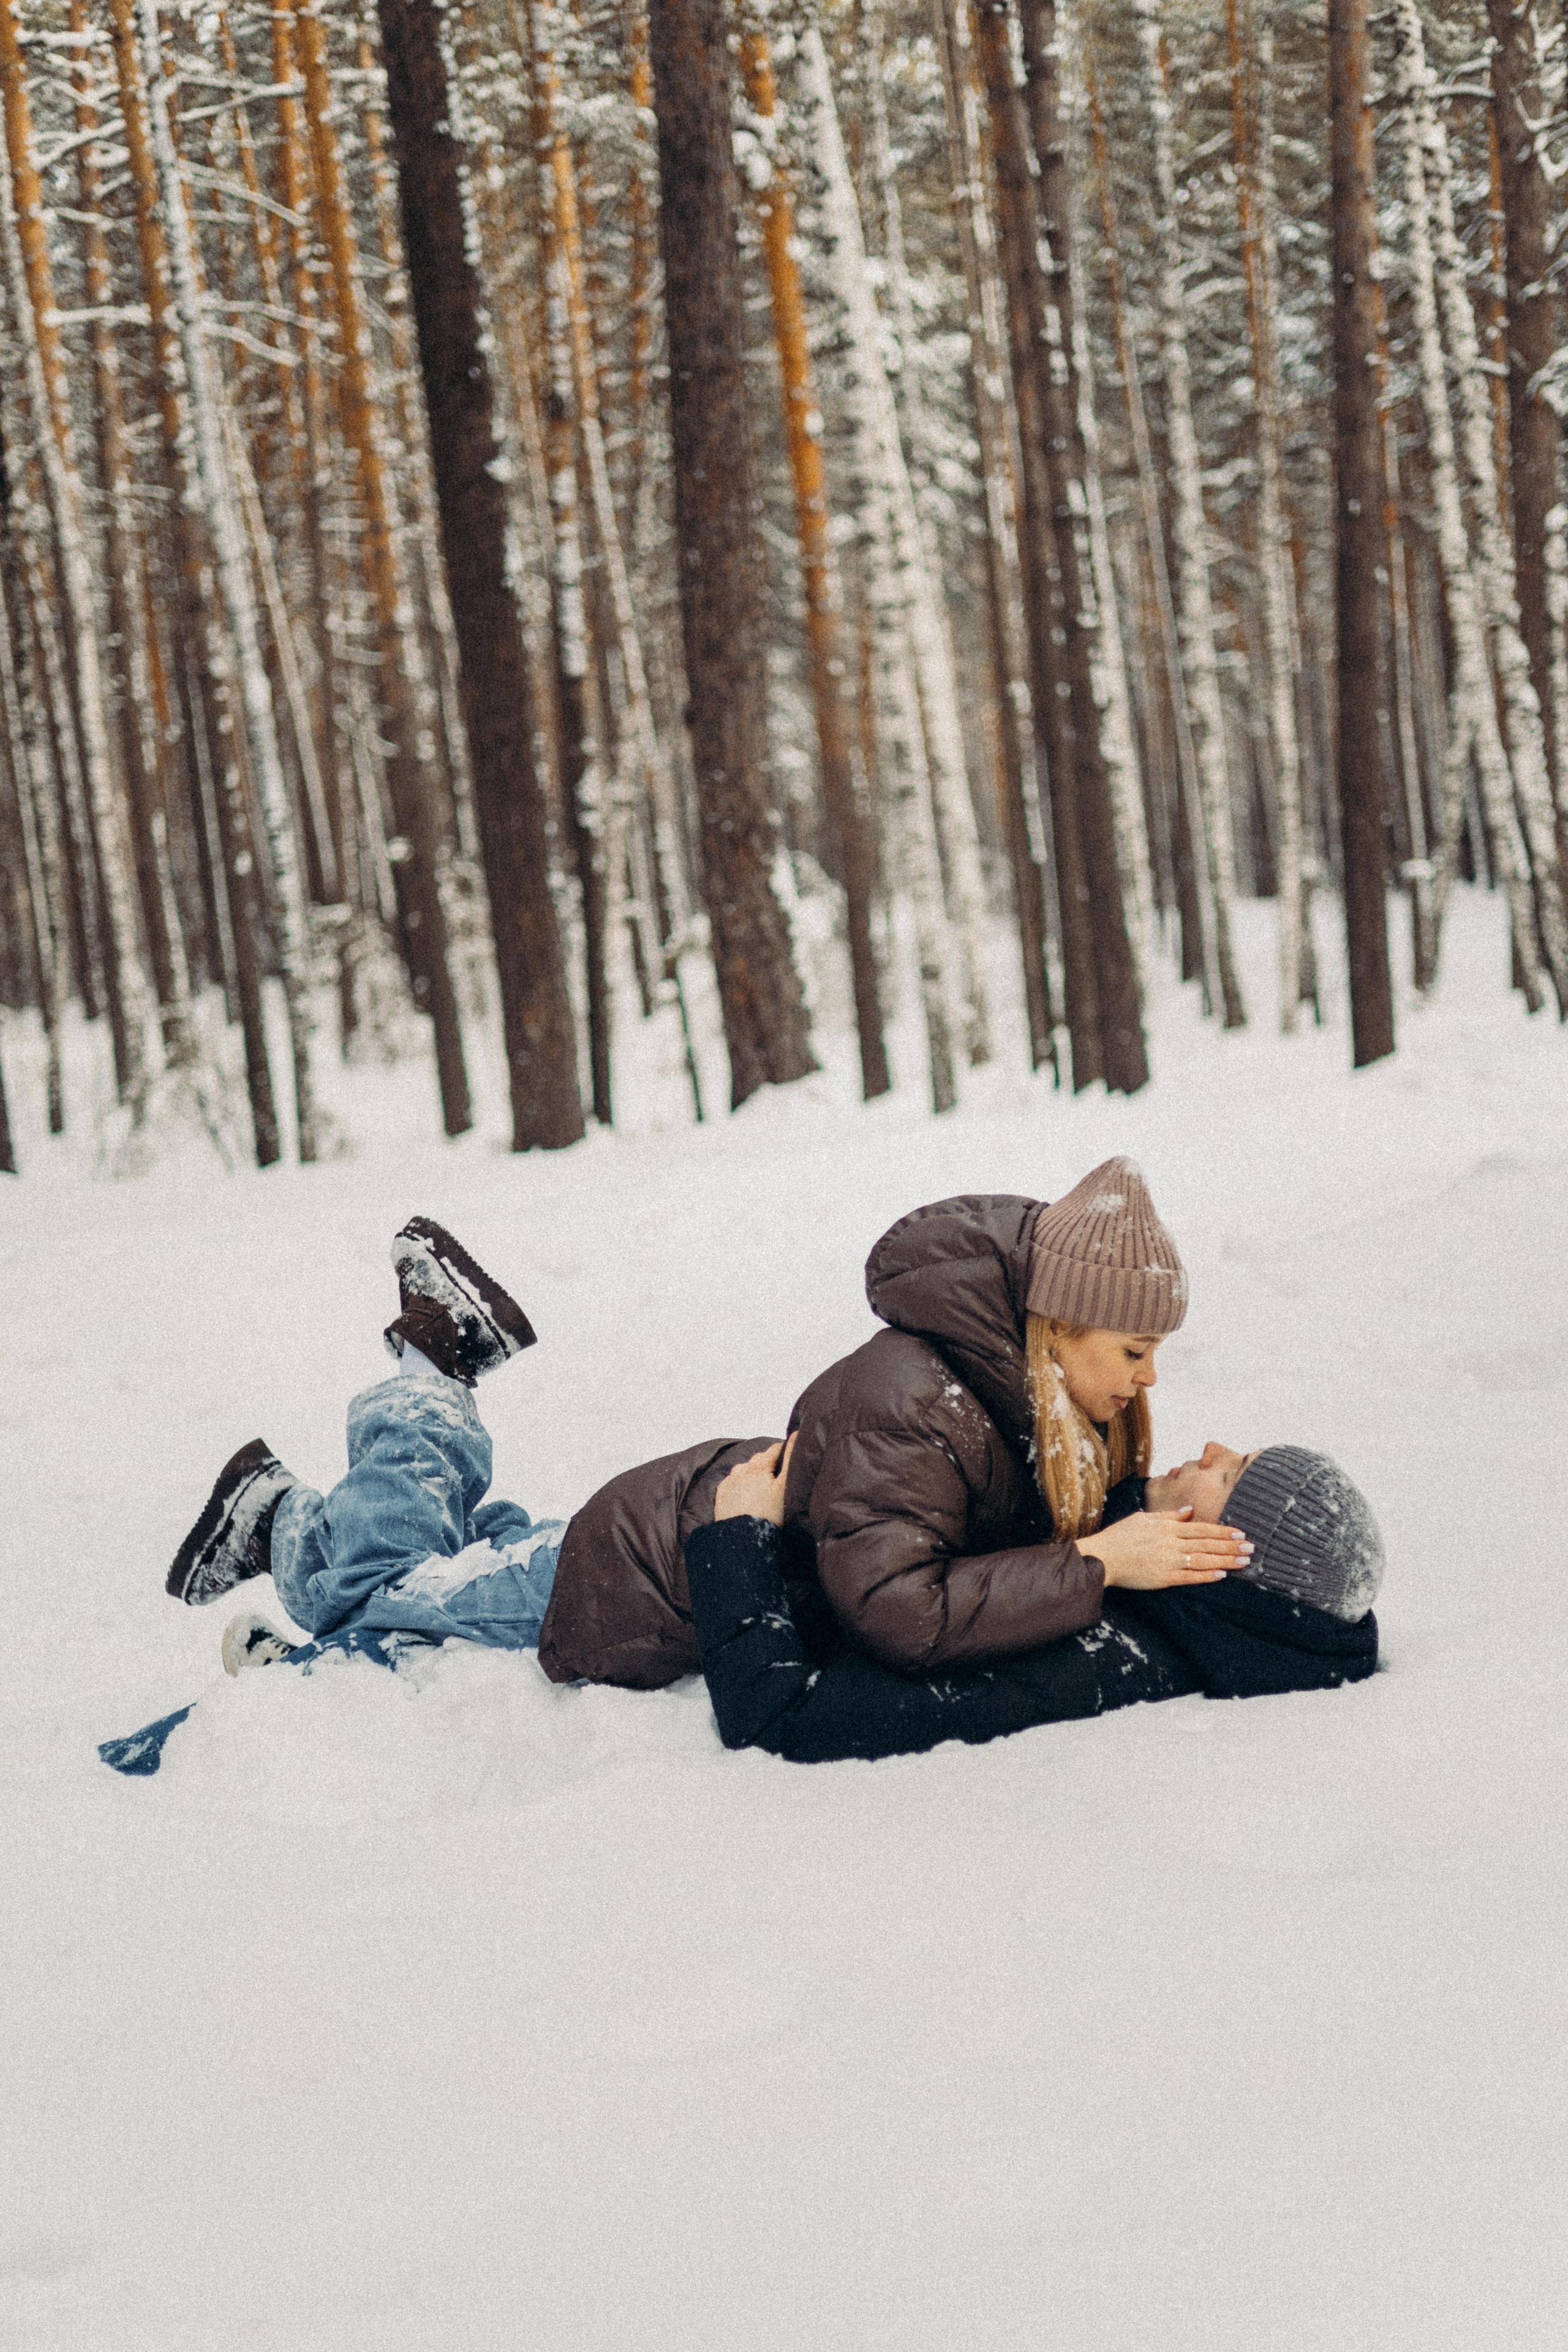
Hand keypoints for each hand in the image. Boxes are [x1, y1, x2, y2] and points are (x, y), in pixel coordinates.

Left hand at [714, 1434, 795, 1525]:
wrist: (742, 1539)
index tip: (791, 1455)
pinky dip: (739, 1485)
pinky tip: (746, 1495)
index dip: (785, 1450)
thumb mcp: (784, 1486)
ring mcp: (729, 1483)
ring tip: (763, 1487)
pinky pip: (732, 1484)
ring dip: (753, 1474)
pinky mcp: (721, 1497)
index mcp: (758, 1465)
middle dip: (768, 1463)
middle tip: (779, 1475)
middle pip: (758, 1460)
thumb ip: (790, 1459)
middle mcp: (740, 1470)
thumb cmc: (768, 1513)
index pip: (774, 1449)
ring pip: (743, 1471)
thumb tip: (795, 1434)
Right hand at [1076, 1507, 1251, 1589]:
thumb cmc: (1120, 1536)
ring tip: (1244, 1562)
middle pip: (1207, 1544)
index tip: (1240, 1533)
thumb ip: (1169, 1515)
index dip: (1222, 1531)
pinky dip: (1206, 1576)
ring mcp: (1168, 1561)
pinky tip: (1221, 1575)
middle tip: (1251, 1548)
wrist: (1103, 1557)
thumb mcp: (1144, 1518)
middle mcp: (1171, 1543)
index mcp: (1167, 1527)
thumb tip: (1189, 1511)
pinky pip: (1189, 1577)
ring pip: (1203, 1560)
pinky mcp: (1162, 1578)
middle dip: (1231, 1546)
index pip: (1201, 1528)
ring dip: (1225, 1561)